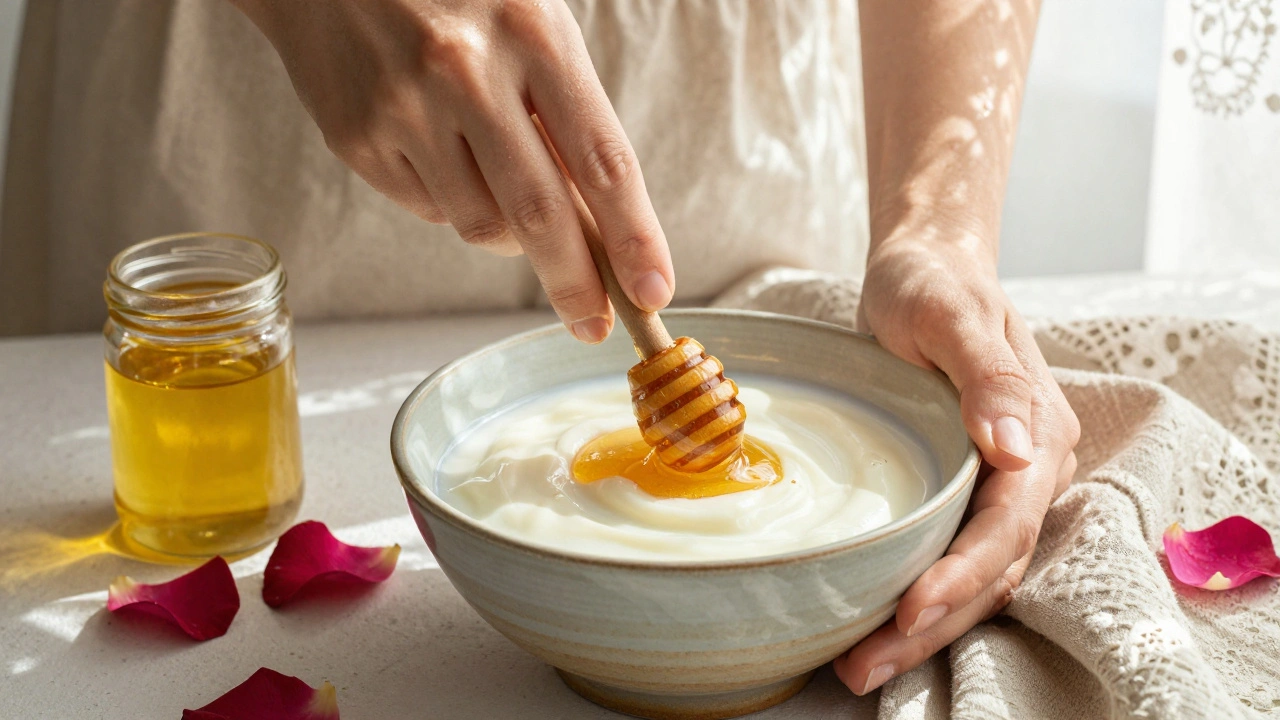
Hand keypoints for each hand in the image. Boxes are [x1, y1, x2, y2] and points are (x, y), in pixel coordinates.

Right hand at [230, 0, 673, 340]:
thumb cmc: (458, 0)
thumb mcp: (532, 29)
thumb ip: (569, 119)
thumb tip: (602, 229)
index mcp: (534, 36)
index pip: (602, 161)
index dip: (634, 237)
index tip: (653, 292)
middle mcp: (467, 72)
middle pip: (540, 214)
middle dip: (576, 284)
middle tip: (594, 325)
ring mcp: (405, 109)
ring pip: (480, 224)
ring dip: (507, 232)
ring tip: (498, 179)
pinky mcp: (357, 139)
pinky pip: (428, 209)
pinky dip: (450, 202)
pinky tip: (438, 151)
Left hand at [834, 238, 1079, 694]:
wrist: (928, 267)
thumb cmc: (933, 284)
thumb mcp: (950, 315)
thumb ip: (986, 377)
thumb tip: (1014, 448)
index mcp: (1037, 432)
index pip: (1007, 523)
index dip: (962, 574)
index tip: (911, 609)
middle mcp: (1028, 468)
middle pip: (991, 566)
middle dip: (934, 623)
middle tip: (866, 666)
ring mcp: (999, 481)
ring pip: (974, 573)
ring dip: (925, 625)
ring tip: (861, 665)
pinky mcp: (965, 487)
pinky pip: (952, 554)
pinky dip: (920, 595)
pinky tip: (876, 621)